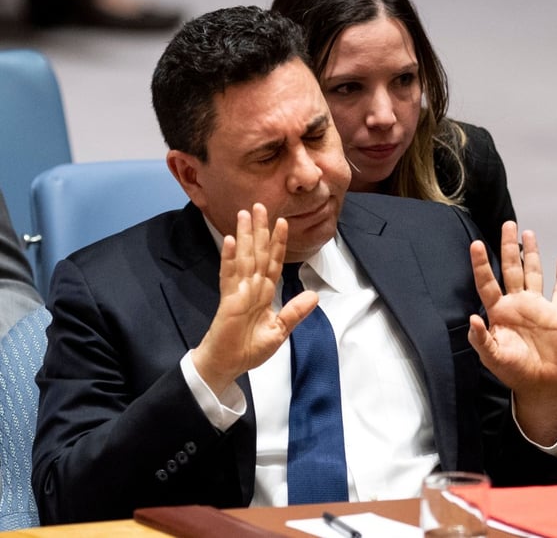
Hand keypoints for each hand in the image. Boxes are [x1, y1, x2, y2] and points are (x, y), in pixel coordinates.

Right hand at [191, 203, 317, 394]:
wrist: (228, 365)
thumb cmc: (249, 349)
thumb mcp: (280, 330)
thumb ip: (294, 312)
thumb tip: (314, 296)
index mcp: (264, 293)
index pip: (273, 262)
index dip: (278, 243)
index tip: (283, 222)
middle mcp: (252, 287)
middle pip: (257, 253)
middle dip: (260, 230)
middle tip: (260, 205)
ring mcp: (238, 292)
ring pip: (244, 258)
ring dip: (244, 236)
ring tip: (245, 214)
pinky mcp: (227, 300)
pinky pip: (229, 276)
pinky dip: (229, 258)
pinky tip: (230, 241)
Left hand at [468, 221, 556, 444]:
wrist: (540, 383)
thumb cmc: (513, 372)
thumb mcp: (493, 358)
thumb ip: (481, 340)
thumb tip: (472, 318)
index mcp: (499, 311)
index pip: (487, 282)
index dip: (481, 264)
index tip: (475, 244)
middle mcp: (516, 303)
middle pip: (511, 268)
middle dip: (509, 246)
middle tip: (508, 224)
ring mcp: (536, 306)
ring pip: (533, 273)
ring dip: (531, 254)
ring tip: (527, 233)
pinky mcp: (556, 313)